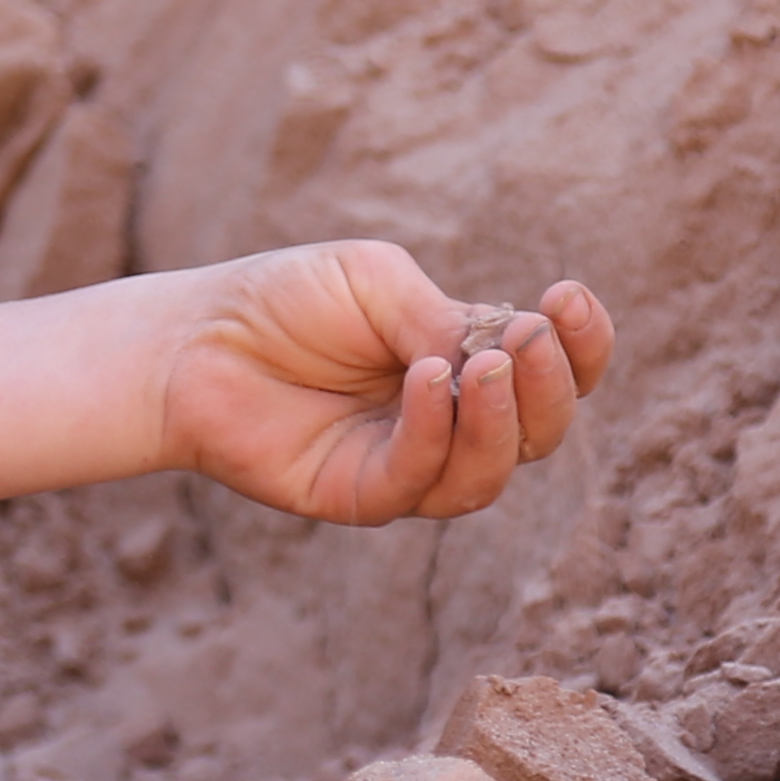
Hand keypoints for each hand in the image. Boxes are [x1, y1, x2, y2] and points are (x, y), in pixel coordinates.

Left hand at [156, 248, 609, 523]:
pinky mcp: (360, 496)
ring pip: (489, 472)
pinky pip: (417, 481)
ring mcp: (408, 465)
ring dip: (500, 419)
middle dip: (550, 388)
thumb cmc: (285, 301)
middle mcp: (450, 423)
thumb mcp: (377, 284)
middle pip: (540, 433)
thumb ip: (444, 320)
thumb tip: (500, 358)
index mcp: (468, 363)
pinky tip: (427, 381)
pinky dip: (434, 433)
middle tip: (528, 339)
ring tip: (485, 364)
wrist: (196, 338)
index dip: (583, 346)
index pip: (557, 373)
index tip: (568, 296)